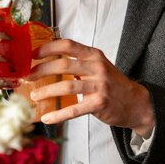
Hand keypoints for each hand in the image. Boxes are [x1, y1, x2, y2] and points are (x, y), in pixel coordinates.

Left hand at [25, 38, 154, 137]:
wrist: (135, 102)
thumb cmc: (111, 84)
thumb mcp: (97, 66)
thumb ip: (78, 62)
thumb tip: (47, 62)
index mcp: (93, 55)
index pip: (67, 45)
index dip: (48, 48)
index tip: (33, 54)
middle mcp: (96, 67)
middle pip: (63, 65)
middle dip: (41, 70)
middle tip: (28, 77)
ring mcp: (99, 86)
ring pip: (66, 86)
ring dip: (46, 91)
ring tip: (34, 96)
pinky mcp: (99, 103)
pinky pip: (74, 109)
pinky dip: (58, 114)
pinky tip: (47, 118)